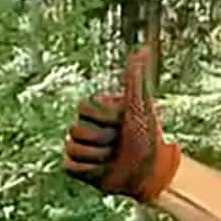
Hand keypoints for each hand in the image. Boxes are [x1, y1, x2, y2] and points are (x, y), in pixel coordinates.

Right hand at [61, 46, 180, 200]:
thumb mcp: (140, 106)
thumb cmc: (148, 137)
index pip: (82, 107)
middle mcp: (85, 125)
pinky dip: (89, 169)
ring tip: (112, 156)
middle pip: (75, 128)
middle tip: (118, 141)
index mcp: (96, 109)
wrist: (150, 171)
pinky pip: (70, 165)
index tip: (122, 121)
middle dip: (102, 138)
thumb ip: (135, 79)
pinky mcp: (75, 166)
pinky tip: (103, 168)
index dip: (104, 117)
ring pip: (73, 147)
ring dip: (98, 155)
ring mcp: (79, 145)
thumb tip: (141, 49)